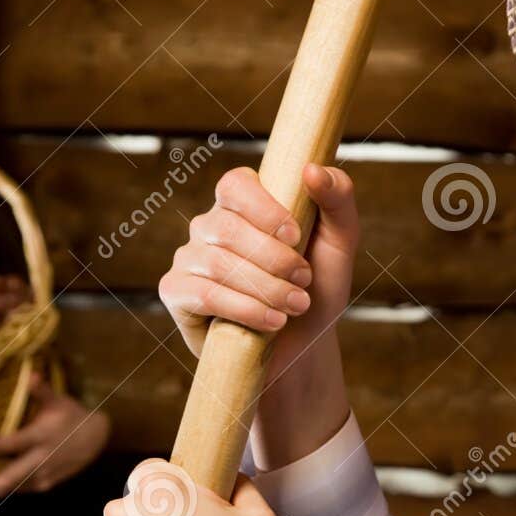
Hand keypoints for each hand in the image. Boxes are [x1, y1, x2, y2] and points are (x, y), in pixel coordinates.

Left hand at [0, 372, 110, 500]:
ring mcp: (44, 475)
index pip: (11, 444)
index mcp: (41, 437)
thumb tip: (31, 375)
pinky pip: (21, 489)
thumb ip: (42, 391)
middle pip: (8, 478)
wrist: (97, 438)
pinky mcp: (47, 484)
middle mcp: (41, 460)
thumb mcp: (59, 401)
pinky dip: (3, 489)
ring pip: (12, 488)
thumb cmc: (73, 416)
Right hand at [159, 162, 357, 464]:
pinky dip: (244, 309)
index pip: (235, 185)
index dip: (264, 210)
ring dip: (266, 289)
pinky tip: (272, 323)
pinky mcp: (176, 292)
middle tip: (304, 282)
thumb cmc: (316, 288)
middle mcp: (210, 225)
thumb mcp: (339, 244)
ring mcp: (189, 258)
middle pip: (227, 228)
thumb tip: (312, 169)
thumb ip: (337, 199)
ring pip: (218, 264)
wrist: (300, 347)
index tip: (296, 236)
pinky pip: (203, 294)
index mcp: (242, 203)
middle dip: (274, 260)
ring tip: (295, 307)